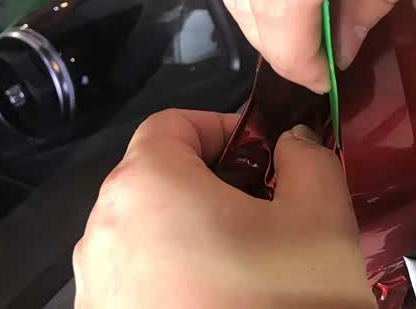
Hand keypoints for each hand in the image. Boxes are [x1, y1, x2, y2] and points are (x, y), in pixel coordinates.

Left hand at [73, 110, 374, 308]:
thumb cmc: (285, 300)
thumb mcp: (320, 215)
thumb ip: (306, 156)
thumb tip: (289, 144)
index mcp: (145, 186)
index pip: (172, 124)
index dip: (221, 127)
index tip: (263, 154)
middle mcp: (102, 232)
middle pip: (156, 177)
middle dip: (212, 179)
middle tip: (266, 207)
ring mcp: (95, 288)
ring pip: (146, 229)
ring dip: (193, 228)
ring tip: (248, 260)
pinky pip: (136, 277)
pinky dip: (173, 272)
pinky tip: (220, 300)